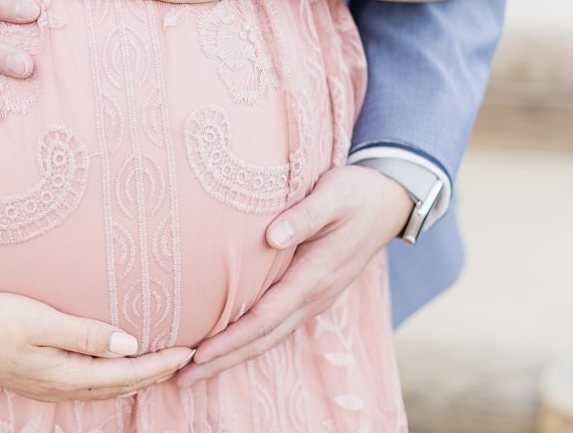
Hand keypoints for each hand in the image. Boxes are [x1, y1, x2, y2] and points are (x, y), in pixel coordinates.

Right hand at [0, 291, 194, 401]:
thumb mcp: (40, 321)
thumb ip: (85, 334)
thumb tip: (130, 344)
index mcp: (64, 374)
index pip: (126, 373)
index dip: (160, 364)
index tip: (189, 351)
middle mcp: (58, 386)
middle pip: (119, 385)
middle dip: (154, 374)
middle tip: (184, 359)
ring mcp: (45, 385)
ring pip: (102, 387)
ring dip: (133, 378)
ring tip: (157, 365)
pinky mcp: (35, 377)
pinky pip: (85, 383)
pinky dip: (109, 377)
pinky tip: (111, 366)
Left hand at [176, 165, 412, 387]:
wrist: (389, 200)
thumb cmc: (356, 193)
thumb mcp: (333, 195)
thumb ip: (305, 216)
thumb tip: (273, 237)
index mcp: (315, 277)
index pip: (265, 318)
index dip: (231, 338)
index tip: (198, 354)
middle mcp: (315, 296)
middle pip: (263, 339)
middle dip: (223, 361)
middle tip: (183, 379)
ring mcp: (315, 298)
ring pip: (270, 337)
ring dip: (234, 355)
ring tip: (196, 370)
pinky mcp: (311, 292)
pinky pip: (276, 324)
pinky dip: (250, 339)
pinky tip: (228, 343)